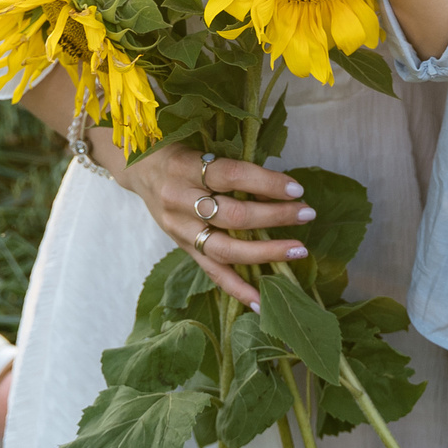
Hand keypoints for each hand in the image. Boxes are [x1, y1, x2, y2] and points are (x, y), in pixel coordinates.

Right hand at [108, 140, 313, 305]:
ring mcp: (180, 229)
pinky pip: (211, 272)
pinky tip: (260, 301)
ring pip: (224, 248)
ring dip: (265, 252)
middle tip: (307, 214)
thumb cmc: (180, 151)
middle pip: (232, 215)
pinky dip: (236, 288)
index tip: (297, 188)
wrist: (141, 169)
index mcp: (185, 167)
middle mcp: (179, 200)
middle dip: (274, 216)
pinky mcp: (182, 248)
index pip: (231, 175)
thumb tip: (281, 182)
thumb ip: (232, 164)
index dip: (266, 183)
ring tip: (298, 250)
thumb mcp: (201, 147)